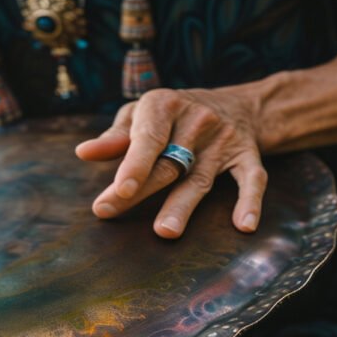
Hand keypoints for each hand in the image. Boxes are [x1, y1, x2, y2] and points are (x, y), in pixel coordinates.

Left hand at [75, 88, 266, 238]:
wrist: (238, 104)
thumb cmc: (173, 114)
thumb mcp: (141, 114)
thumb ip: (115, 137)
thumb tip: (84, 153)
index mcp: (165, 105)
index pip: (148, 138)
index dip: (134, 164)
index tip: (119, 188)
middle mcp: (197, 120)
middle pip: (167, 164)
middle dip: (140, 190)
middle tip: (110, 213)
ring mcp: (224, 140)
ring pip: (200, 178)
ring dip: (183, 206)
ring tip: (165, 232)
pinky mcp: (248, 155)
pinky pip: (252, 179)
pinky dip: (250, 201)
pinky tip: (243, 225)